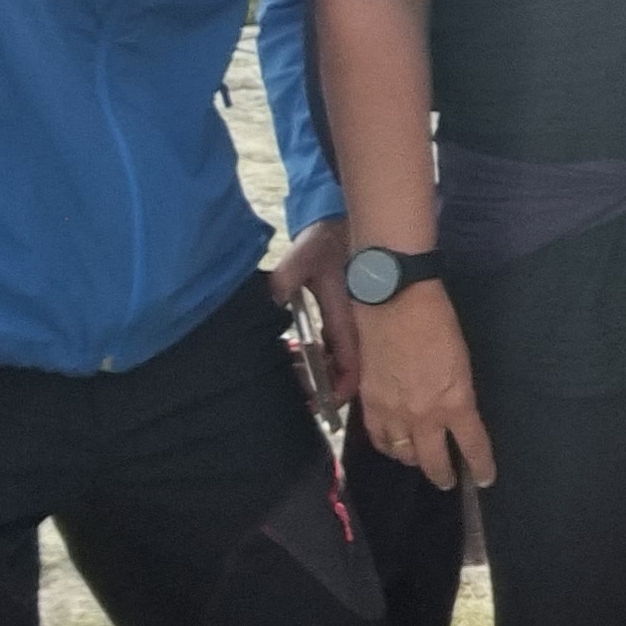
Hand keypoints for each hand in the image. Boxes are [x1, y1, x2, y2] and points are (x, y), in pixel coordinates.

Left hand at [265, 218, 359, 406]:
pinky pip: (333, 347)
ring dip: (315, 369)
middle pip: (344, 373)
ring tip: (288, 365)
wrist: (345, 222)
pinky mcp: (344, 317)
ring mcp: (351, 323)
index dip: (335, 394)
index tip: (314, 404)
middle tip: (291, 384)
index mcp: (348, 321)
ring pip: (338, 361)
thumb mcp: (304, 259)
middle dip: (319, 385)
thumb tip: (271, 300)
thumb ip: (285, 281)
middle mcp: (354, 328)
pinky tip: (294, 350)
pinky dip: (316, 355)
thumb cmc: (328, 241)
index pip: (349, 370)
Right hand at [352, 282, 497, 489]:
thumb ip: (459, 395)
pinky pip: (378, 439)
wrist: (394, 300)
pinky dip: (388, 448)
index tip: (486, 478)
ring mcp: (393, 413)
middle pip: (434, 462)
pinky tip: (393, 447)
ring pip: (403, 456)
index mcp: (455, 403)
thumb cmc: (437, 321)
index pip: (473, 447)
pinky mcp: (369, 404)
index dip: (481, 467)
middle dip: (444, 476)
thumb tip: (457, 413)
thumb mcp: (462, 362)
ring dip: (414, 462)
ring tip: (421, 461)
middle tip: (449, 480)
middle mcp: (424, 417)